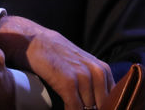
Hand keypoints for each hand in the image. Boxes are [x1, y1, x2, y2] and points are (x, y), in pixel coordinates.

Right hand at [0, 16, 114, 109]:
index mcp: (103, 70)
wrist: (33, 40)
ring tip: (71, 108)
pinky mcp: (68, 82)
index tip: (92, 109)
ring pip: (89, 108)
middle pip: (101, 106)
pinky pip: (75, 108)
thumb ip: (93, 81)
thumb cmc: (55, 54)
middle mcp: (97, 72)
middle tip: (80, 109)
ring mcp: (83, 77)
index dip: (102, 107)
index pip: (112, 100)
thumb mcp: (81, 63)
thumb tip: (97, 104)